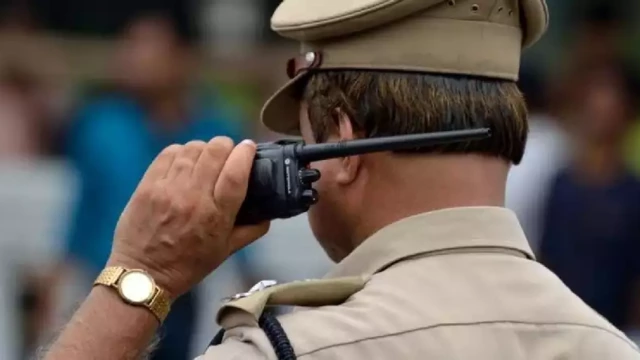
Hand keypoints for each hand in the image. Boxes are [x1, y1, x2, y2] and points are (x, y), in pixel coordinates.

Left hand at [107, 137, 269, 299]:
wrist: (143, 274)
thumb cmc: (187, 265)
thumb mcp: (225, 252)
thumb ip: (251, 231)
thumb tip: (268, 214)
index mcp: (216, 216)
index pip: (236, 172)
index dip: (246, 153)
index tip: (250, 147)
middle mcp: (193, 198)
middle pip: (215, 152)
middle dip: (226, 146)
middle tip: (228, 153)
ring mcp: (168, 189)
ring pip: (193, 149)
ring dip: (204, 149)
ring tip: (206, 158)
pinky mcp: (148, 185)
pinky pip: (169, 153)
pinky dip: (182, 152)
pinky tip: (185, 161)